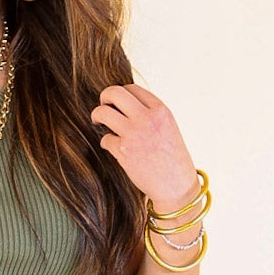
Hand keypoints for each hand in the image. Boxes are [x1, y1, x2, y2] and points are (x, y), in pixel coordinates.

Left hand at [89, 81, 198, 214]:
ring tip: (98, 122)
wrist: (176, 186)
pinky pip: (105, 139)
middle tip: (102, 106)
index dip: (121, 94)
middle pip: (114, 93)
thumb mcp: (168, 127)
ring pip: (103, 113)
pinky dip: (107, 143)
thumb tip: (125, 104)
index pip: (132, 88)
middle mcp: (147, 118)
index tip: (117, 103)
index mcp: (160, 110)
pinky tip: (114, 148)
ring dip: (97, 116)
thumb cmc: (172, 159)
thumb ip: (150, 113)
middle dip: (104, 97)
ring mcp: (134, 134)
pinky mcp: (123, 151)